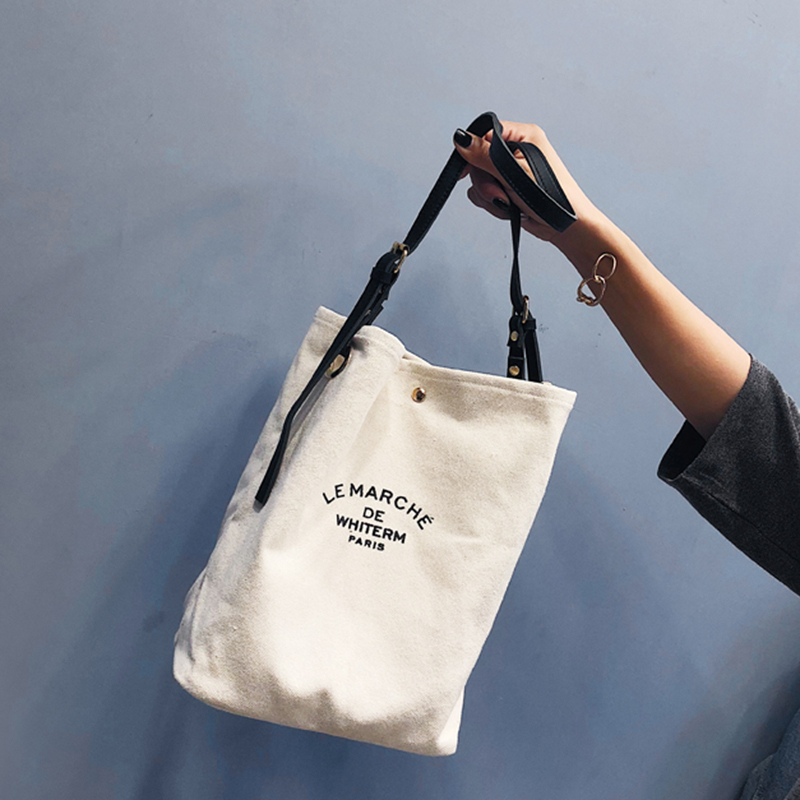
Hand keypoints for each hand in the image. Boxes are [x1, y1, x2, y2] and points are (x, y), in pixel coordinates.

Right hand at [453, 121, 605, 245]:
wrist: (565, 227)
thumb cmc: (551, 197)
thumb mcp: (514, 172)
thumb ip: (484, 156)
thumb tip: (461, 139)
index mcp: (524, 135)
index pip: (485, 134)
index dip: (471, 153)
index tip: (464, 172)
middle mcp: (518, 150)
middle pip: (479, 160)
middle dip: (485, 182)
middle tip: (499, 194)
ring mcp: (513, 171)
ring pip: (481, 180)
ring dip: (490, 196)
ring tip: (508, 203)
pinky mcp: (510, 189)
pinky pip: (486, 194)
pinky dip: (493, 205)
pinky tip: (508, 209)